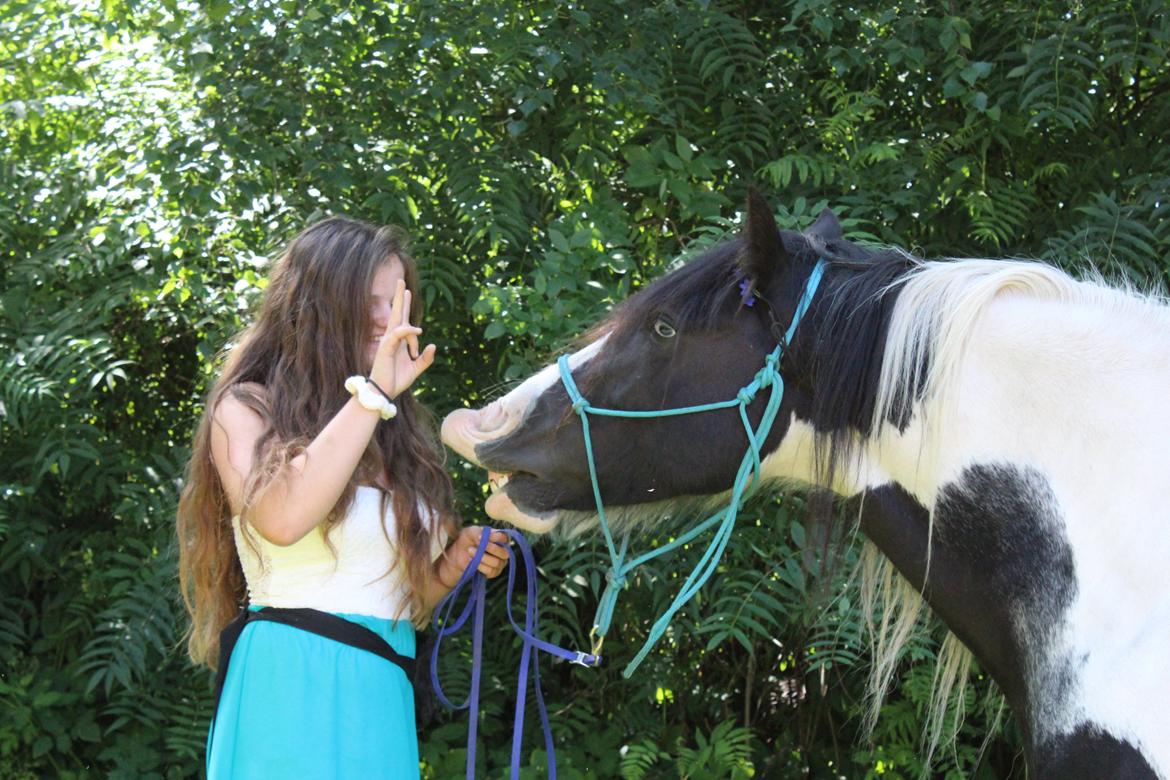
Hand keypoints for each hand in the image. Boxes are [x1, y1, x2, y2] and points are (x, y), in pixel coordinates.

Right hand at [370, 278, 436, 398]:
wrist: (383, 392)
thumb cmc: (396, 381)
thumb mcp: (415, 369)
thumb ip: (425, 359)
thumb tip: (433, 346)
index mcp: (398, 342)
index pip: (403, 320)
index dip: (406, 307)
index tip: (407, 293)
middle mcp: (392, 339)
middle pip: (396, 313)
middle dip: (399, 297)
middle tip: (400, 280)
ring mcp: (387, 342)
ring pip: (396, 319)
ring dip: (402, 305)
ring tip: (405, 290)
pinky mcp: (385, 349)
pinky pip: (397, 335)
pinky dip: (407, 331)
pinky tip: (417, 329)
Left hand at [437, 527, 510, 585]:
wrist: (457, 555)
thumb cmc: (466, 540)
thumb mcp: (470, 532)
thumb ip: (479, 532)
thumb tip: (485, 536)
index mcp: (500, 538)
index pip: (505, 538)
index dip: (495, 537)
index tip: (480, 536)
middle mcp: (503, 551)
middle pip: (504, 553)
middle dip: (490, 549)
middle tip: (477, 544)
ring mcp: (499, 563)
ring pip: (496, 563)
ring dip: (482, 557)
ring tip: (470, 551)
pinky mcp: (493, 573)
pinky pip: (490, 571)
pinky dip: (480, 566)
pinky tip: (472, 560)